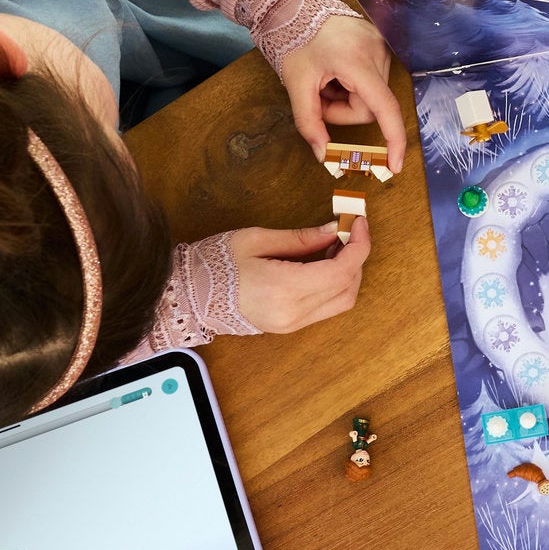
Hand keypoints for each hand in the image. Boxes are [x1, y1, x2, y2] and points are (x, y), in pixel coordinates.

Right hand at [227, 220, 372, 332]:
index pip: (341, 271)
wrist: (189, 296)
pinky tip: (324, 263)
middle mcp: (293, 313)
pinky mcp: (289, 326)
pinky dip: (335, 285)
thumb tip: (335, 230)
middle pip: (348, 287)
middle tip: (349, 230)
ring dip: (349, 273)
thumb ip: (302, 237)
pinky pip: (326, 307)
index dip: (359, 245)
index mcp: (284, 289)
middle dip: (357, 256)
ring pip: (342, 301)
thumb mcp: (258, 239)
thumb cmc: (216, 264)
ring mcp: (292, 324)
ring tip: (336, 246)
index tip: (359, 223)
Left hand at [280, 15, 406, 171]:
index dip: (392, 140)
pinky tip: (335, 72)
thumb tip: (324, 156)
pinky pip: (371, 82)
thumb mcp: (297, 84)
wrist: (297, 5)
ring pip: (370, 97)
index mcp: (357, 61)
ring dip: (346, 98)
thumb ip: (309, 122)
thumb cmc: (295, 41)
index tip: (394, 165)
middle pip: (369, 107)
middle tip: (318, 98)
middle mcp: (377, 53)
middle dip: (342, 111)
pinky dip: (351, 85)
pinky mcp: (381, 46)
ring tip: (325, 80)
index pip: (383, 108)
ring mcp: (382, 47)